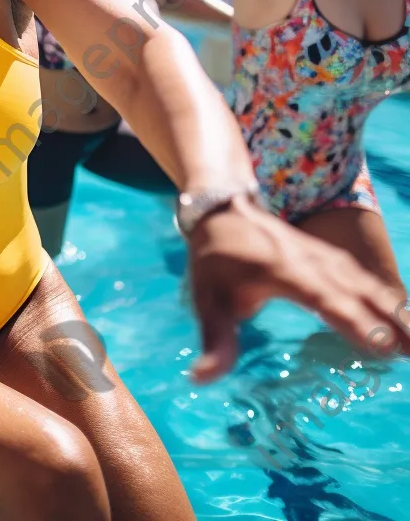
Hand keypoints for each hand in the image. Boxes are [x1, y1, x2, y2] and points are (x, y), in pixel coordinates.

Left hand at [188, 197, 409, 381]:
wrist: (222, 209)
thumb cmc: (214, 259)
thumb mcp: (206, 298)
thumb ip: (215, 339)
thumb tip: (200, 379)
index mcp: (285, 273)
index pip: (328, 301)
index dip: (357, 324)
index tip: (386, 349)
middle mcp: (313, 263)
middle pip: (361, 294)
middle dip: (394, 324)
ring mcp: (325, 258)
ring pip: (370, 286)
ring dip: (399, 312)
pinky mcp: (331, 258)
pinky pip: (366, 279)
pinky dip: (390, 299)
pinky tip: (406, 319)